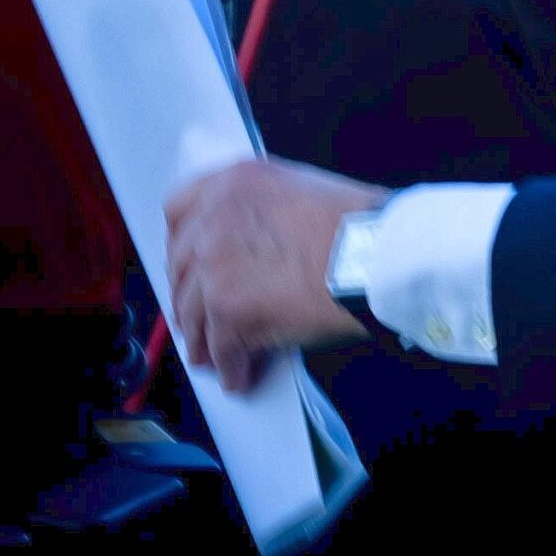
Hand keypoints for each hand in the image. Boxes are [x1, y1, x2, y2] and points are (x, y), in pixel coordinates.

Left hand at [165, 157, 386, 391]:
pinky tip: (241, 374)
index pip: (178, 210)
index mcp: (234, 182)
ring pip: (192, 312)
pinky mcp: (226, 308)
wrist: (377, 254)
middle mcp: (215, 218)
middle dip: (189, 297)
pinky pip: (219, 347)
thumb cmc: (360, 224)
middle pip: (179, 267)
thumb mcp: (303, 189)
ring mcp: (215, 265)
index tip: (189, 264)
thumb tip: (254, 247)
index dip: (182, 244)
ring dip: (203, 338)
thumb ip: (263, 209)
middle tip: (201, 317)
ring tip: (216, 356)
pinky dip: (230, 366)